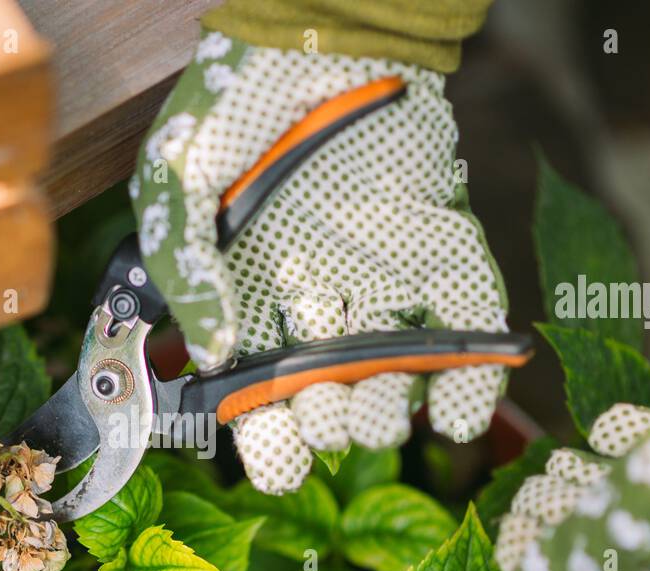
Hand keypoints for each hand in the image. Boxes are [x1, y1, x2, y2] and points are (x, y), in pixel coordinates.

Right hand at [131, 31, 509, 493]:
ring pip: (394, 379)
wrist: (316, 29)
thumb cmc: (235, 106)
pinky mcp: (441, 252)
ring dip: (391, 412)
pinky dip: (475, 378)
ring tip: (381, 405)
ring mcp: (383, 283)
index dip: (269, 442)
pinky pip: (466, 327)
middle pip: (329, 404)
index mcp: (249, 306)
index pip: (260, 402)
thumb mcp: (175, 183)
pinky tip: (460, 406)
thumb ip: (183, 271)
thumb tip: (214, 354)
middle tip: (328, 413)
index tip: (274, 449)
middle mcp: (315, 308)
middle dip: (330, 428)